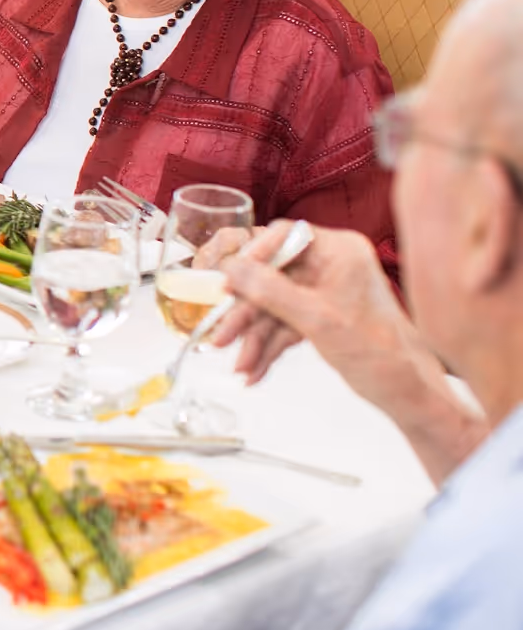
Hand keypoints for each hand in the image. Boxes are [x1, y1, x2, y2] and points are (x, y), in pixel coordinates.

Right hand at [215, 223, 409, 395]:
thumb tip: (231, 269)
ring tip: (240, 364)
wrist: (408, 393)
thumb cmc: (380, 353)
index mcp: (340, 252)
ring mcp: (325, 292)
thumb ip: (270, 291)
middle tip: (222, 335)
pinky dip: (269, 347)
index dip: (253, 257)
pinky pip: (284, 325)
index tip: (229, 280)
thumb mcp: (317, 320)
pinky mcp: (321, 316)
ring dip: (254, 337)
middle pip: (272, 277)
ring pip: (274, 306)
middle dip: (247, 314)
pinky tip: (255, 369)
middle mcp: (331, 266)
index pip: (284, 237)